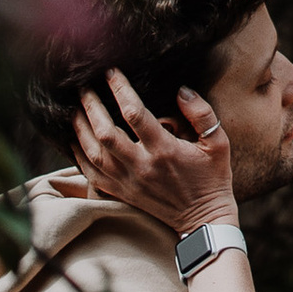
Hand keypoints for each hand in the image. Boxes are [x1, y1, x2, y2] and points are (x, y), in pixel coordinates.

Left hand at [73, 69, 236, 233]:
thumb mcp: (218, 143)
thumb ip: (202, 114)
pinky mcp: (122, 193)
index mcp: (164, 149)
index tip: (111, 72)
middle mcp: (142, 165)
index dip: (120, 89)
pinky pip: (92, 174)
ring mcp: (129, 182)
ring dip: (80, 129)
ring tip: (73, 109)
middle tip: (83, 87)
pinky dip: (79, 156)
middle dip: (91, 106)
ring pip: (93, 154)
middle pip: (105, 133)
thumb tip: (182, 90)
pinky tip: (75, 140)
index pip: (135, 114)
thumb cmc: (213, 178)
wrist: (203, 220)